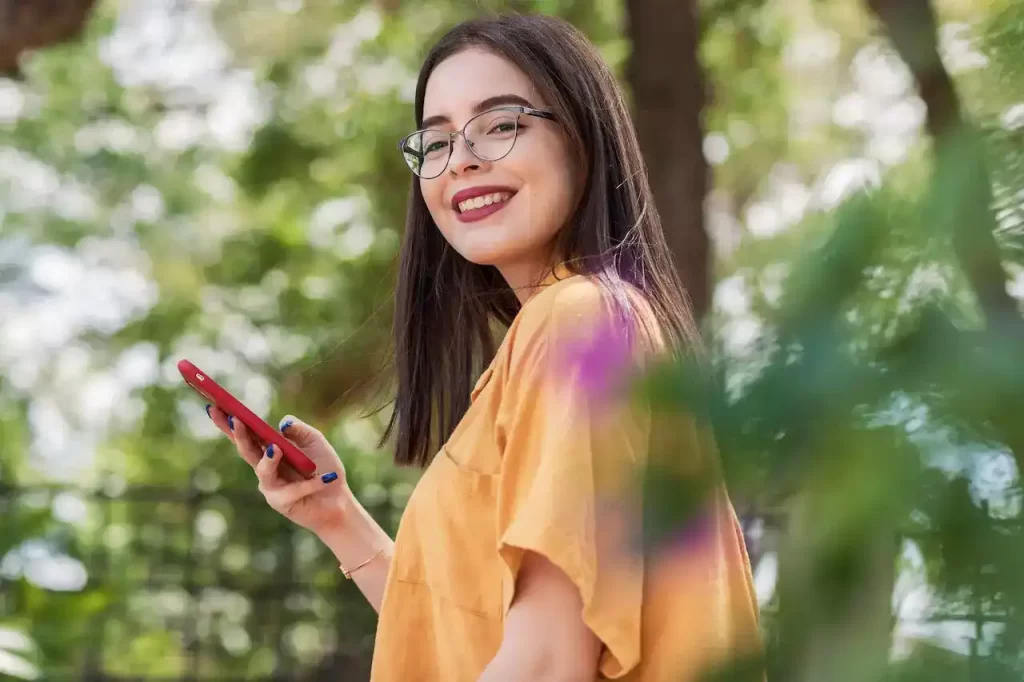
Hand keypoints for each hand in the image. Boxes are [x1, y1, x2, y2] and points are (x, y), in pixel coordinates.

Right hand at [208, 406, 349, 536]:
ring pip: (263, 471)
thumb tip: (282, 423)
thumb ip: (300, 430)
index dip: (228, 421)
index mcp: (269, 448)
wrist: (338, 500)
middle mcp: (265, 467)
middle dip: (239, 435)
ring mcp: (271, 486)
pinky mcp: (282, 502)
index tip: (215, 405)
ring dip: (268, 460)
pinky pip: (294, 490)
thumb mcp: (315, 441)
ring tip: (275, 448)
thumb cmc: (325, 467)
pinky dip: (309, 484)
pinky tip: (323, 478)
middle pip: (246, 450)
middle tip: (235, 420)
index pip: (245, 433)